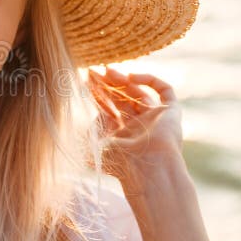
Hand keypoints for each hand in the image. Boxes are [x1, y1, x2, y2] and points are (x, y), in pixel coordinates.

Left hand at [86, 66, 185, 197]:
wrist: (149, 169)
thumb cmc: (121, 163)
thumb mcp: (94, 149)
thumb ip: (83, 138)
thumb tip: (68, 133)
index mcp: (122, 136)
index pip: (109, 109)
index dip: (97, 94)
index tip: (85, 81)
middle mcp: (139, 127)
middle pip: (122, 99)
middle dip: (108, 85)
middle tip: (94, 71)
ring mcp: (156, 120)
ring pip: (139, 93)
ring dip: (123, 81)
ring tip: (108, 71)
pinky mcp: (172, 113)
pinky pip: (165, 91)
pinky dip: (150, 80)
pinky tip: (132, 77)